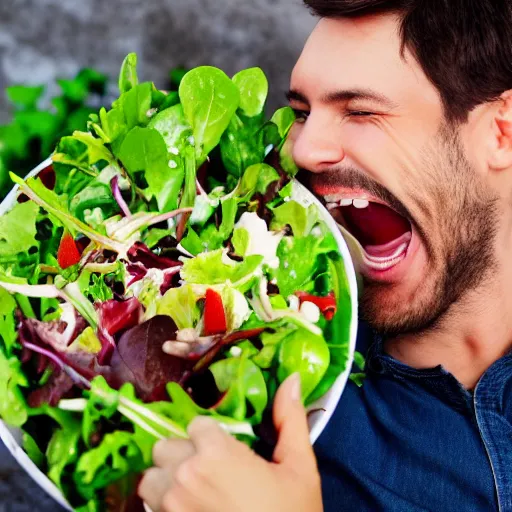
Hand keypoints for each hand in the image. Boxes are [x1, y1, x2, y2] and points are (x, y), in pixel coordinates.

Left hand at [138, 373, 322, 511]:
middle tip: (211, 472)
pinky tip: (193, 509)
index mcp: (217, 454)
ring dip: (167, 480)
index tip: (227, 451)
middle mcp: (185, 476)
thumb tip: (292, 380)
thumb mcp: (299, 469)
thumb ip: (290, 419)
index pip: (196, 424)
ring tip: (196, 492)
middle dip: (185, 453)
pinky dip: (163, 503)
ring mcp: (170, 507)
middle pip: (166, 446)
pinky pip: (149, 505)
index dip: (211, 435)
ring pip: (151, 477)